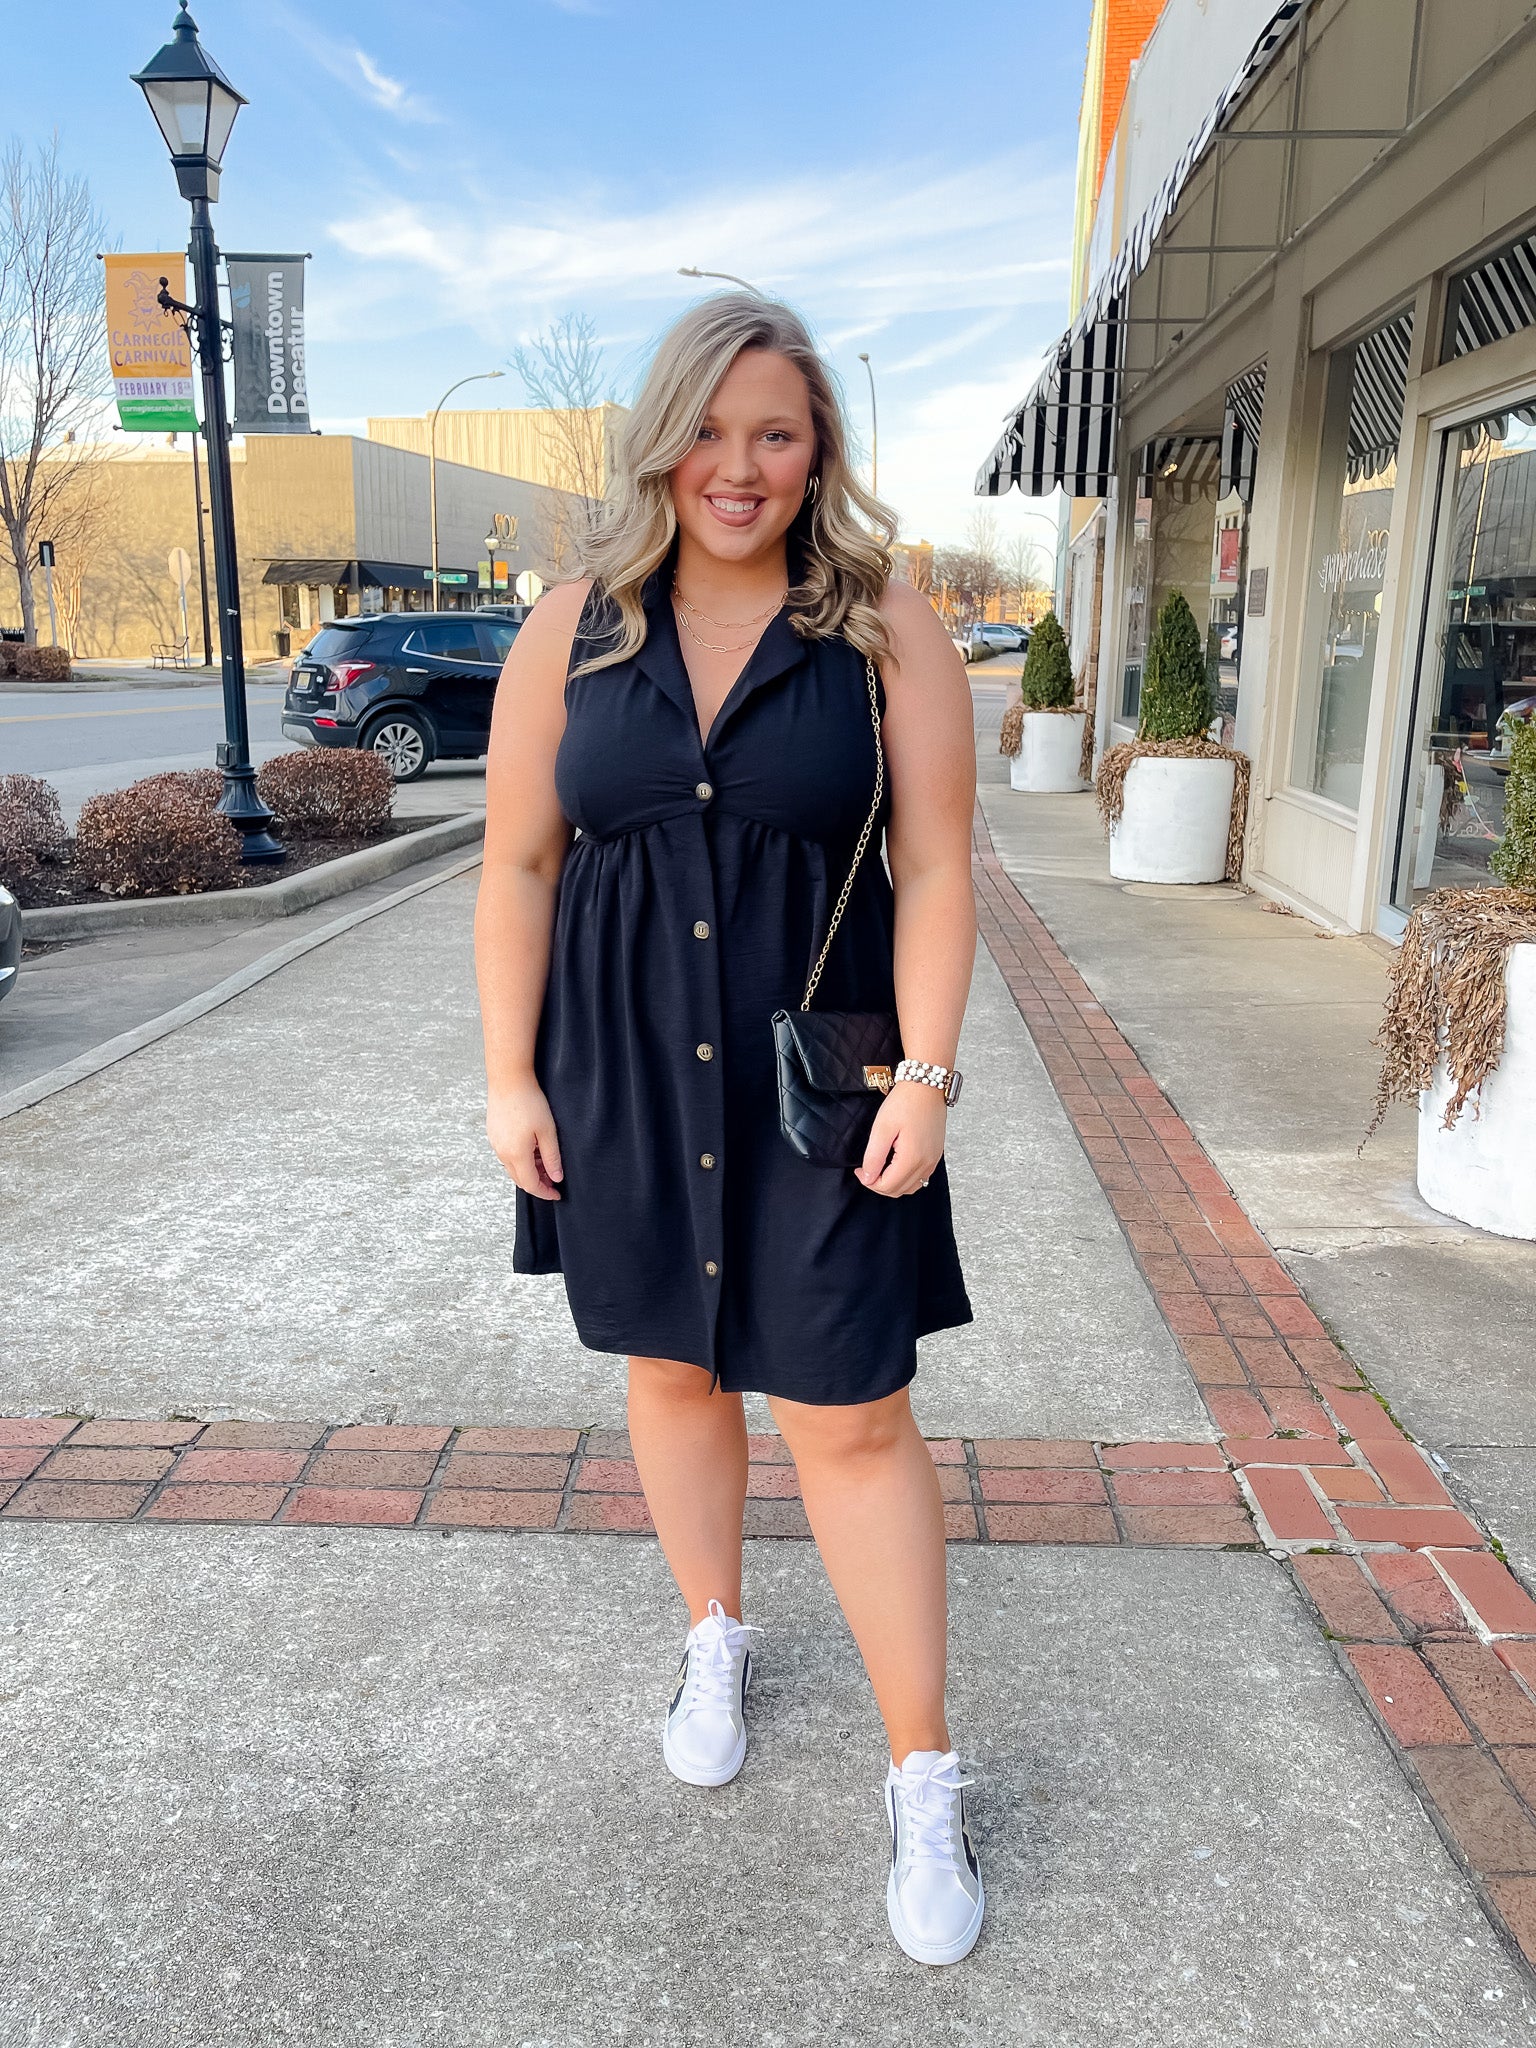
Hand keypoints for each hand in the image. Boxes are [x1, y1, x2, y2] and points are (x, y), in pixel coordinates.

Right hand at [487, 1076, 563, 1199]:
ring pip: (513, 1167)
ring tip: (546, 1162)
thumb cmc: (529, 1102)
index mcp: (516, 1154)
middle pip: (520, 1179)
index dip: (545, 1192)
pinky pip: (507, 1155)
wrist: (508, 1079)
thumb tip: (556, 1178)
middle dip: (538, 1183)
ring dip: (529, 1170)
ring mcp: (495, 1143)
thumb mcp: (548, 1131)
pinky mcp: (493, 1134)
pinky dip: (520, 1159)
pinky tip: (532, 1149)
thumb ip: (552, 1158)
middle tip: (553, 1179)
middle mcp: (502, 1153)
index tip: (557, 1194)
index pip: (531, 1184)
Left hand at [854, 1080, 946, 1197]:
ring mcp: (933, 1160)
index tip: (859, 1169)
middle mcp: (926, 1163)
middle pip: (899, 1190)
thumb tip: (867, 1177)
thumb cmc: (905, 1102)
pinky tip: (895, 1165)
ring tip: (880, 1168)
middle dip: (879, 1185)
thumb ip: (874, 1156)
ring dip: (893, 1184)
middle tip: (867, 1169)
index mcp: (912, 1158)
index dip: (868, 1182)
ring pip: (911, 1187)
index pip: (887, 1186)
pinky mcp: (936, 1154)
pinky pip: (921, 1177)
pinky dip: (906, 1178)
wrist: (926, 1085)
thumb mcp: (882, 1128)